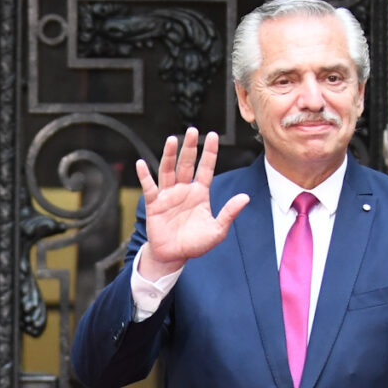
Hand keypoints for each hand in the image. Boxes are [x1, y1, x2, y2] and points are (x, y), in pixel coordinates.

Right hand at [134, 126, 246, 280]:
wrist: (174, 256)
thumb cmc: (195, 244)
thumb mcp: (217, 230)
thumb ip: (229, 213)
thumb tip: (245, 197)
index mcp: (200, 193)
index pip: (206, 168)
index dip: (209, 152)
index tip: (212, 135)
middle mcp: (184, 190)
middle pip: (187, 164)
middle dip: (190, 147)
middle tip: (193, 130)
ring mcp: (168, 195)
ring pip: (168, 170)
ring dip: (169, 155)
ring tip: (172, 139)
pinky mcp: (154, 203)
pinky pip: (150, 187)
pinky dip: (145, 176)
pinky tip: (141, 164)